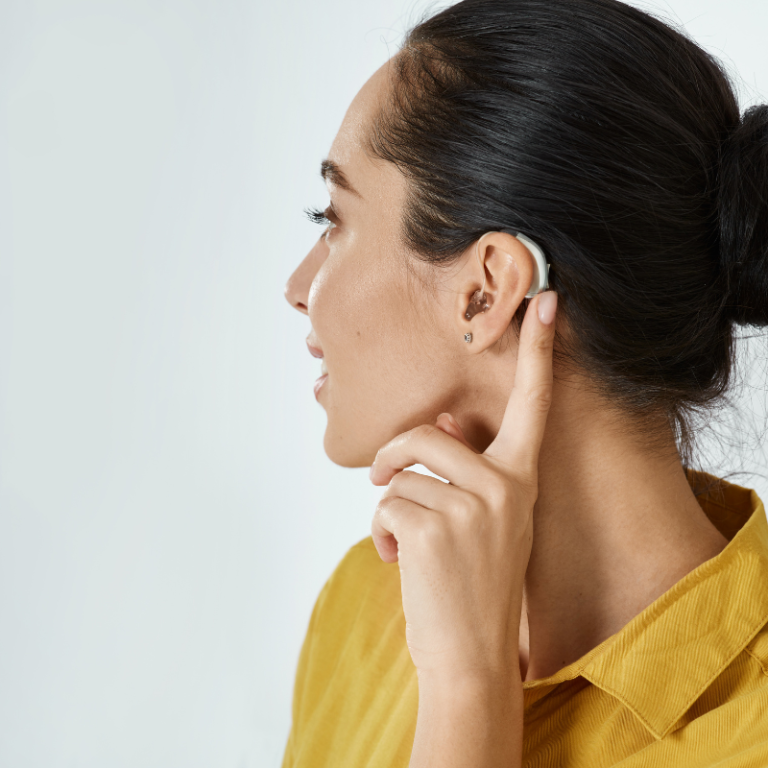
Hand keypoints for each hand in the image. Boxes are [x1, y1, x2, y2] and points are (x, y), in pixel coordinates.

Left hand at [369, 291, 556, 681]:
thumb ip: (468, 470)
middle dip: (394, 454)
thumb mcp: (487, 521)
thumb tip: (442, 421)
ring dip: (389, 506)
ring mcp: (472, 506)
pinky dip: (379, 532)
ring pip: (400, 473)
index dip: (538, 351)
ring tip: (405, 544)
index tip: (548, 302)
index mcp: (521, 478)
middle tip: (385, 477)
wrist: (472, 657)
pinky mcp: (433, 526)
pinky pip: (384, 504)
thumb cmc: (474, 584)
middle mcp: (505, 485)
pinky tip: (397, 561)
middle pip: (428, 432)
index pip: (533, 404)